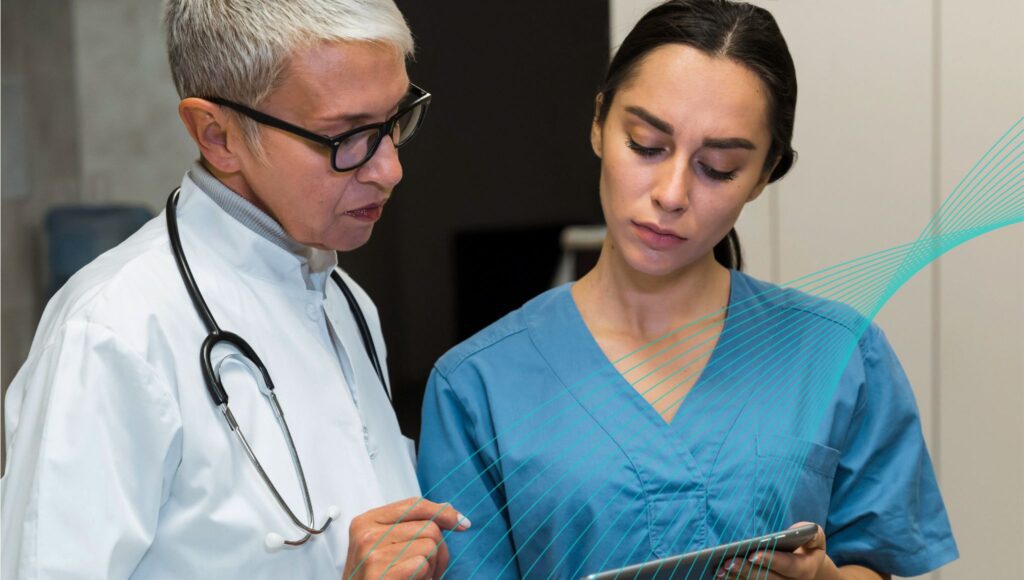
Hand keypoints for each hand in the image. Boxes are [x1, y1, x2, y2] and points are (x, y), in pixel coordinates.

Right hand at [343, 497, 470, 579]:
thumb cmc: (374, 577)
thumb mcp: (384, 546)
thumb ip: (410, 525)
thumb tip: (447, 509)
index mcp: (366, 521)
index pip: (413, 504)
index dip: (442, 512)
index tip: (461, 523)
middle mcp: (366, 533)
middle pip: (429, 526)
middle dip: (440, 550)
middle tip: (432, 569)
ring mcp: (371, 553)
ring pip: (430, 545)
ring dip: (433, 566)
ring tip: (419, 577)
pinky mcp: (380, 573)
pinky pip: (422, 565)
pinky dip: (425, 577)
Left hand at [716, 522, 836, 579]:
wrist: (811, 571)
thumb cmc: (808, 548)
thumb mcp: (817, 539)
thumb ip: (811, 533)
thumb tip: (793, 531)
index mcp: (805, 569)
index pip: (788, 566)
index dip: (771, 560)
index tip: (753, 554)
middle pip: (768, 579)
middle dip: (747, 571)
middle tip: (728, 562)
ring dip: (737, 579)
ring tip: (720, 570)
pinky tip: (720, 575)